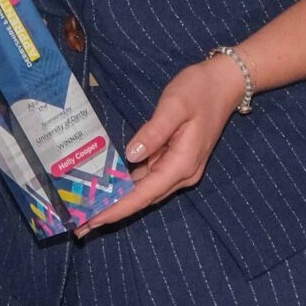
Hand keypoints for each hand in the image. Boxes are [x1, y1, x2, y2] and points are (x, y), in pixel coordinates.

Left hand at [77, 52, 247, 233]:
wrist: (225, 83)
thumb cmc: (199, 90)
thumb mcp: (174, 106)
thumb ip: (154, 131)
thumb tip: (132, 155)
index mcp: (182, 163)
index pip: (145, 193)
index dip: (119, 208)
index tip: (94, 220)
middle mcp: (182, 173)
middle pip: (144, 198)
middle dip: (114, 211)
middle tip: (81, 223)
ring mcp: (180, 168)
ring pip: (146, 190)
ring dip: (120, 201)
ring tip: (89, 209)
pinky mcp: (175, 160)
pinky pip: (149, 178)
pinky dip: (129, 186)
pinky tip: (110, 187)